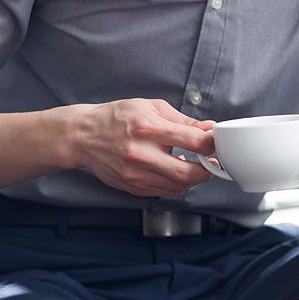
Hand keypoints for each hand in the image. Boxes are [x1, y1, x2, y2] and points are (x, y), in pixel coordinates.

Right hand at [67, 99, 216, 197]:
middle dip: (207, 170)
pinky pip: (164, 191)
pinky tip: (172, 170)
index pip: (192, 141)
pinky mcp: (131, 187)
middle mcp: (140, 154)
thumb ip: (183, 121)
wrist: (83, 136)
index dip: (211, 144)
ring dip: (191, 177)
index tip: (215, 143)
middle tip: (210, 162)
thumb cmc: (117, 118)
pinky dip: (175, 183)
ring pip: (178, 186)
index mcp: (148, 128)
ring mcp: (135, 174)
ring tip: (190, 163)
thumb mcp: (151, 107)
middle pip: (188, 173)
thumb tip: (209, 129)